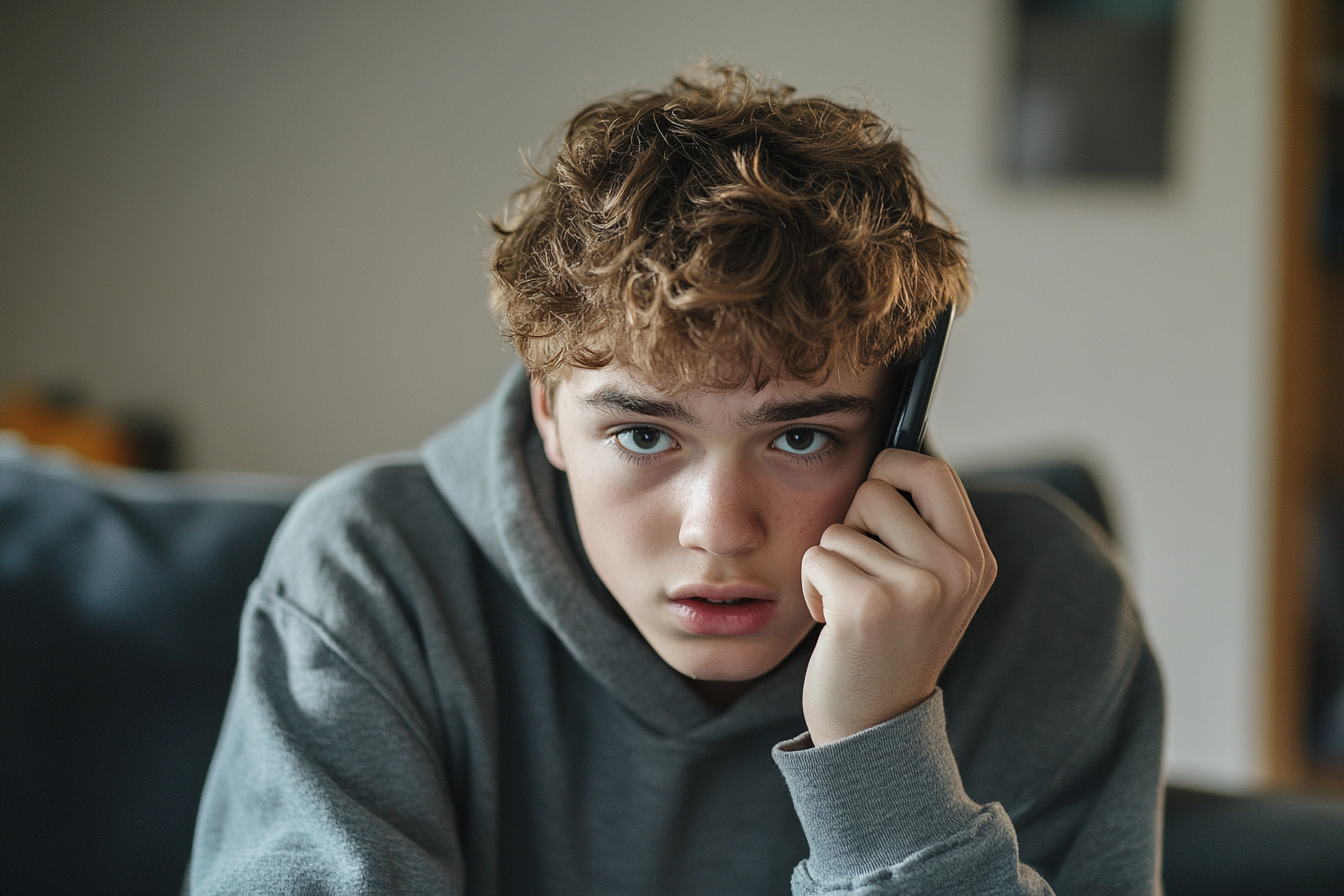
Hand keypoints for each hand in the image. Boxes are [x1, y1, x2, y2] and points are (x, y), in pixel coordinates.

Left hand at [800, 449, 995, 745]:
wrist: (874, 729)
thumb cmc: (887, 645)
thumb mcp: (931, 588)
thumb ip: (923, 531)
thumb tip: (887, 459)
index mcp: (976, 560)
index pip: (934, 471)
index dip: (892, 467)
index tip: (875, 495)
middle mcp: (956, 571)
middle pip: (880, 485)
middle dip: (854, 515)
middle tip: (860, 561)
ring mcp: (916, 589)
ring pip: (840, 526)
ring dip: (831, 562)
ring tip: (850, 605)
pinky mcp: (868, 606)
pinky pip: (816, 556)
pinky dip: (810, 587)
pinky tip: (832, 623)